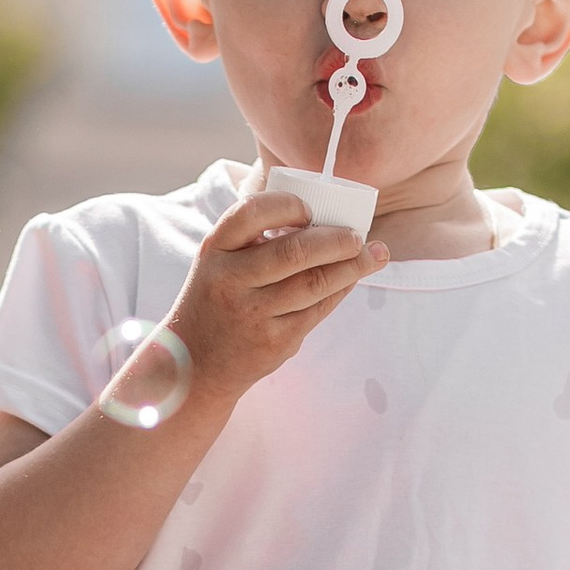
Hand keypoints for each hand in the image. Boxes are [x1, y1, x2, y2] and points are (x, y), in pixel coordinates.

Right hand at [171, 186, 385, 399]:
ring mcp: (252, 315)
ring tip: (375, 254)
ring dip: (352, 266)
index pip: (251, 213)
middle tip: (358, 235)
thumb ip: (254, 238)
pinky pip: (318, 310)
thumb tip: (321, 215)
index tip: (310, 210)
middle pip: (294, 252)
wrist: (194, 364)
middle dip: (336, 239)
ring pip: (314, 283)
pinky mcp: (274, 341)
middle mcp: (229, 281)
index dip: (287, 206)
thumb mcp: (218, 262)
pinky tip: (352, 278)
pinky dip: (341, 290)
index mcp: (214, 250)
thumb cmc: (217, 299)